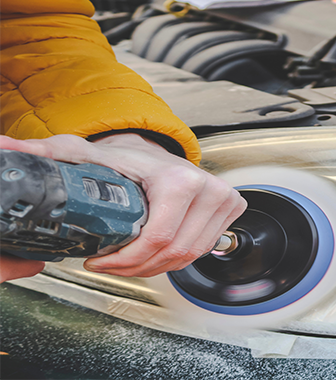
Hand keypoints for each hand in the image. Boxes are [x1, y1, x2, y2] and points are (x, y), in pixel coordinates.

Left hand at [0, 134, 246, 277]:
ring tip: (129, 263)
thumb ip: (47, 153)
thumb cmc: (125, 158)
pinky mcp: (231, 209)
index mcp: (178, 179)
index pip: (158, 239)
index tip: (100, 262)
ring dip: (156, 268)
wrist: (156, 151)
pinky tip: (154, 254)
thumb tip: (8, 150)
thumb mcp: (83, 152)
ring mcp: (223, 199)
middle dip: (137, 269)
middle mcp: (208, 189)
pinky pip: (202, 251)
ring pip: (190, 257)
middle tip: (110, 267)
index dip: (126, 261)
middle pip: (174, 252)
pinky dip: (176, 260)